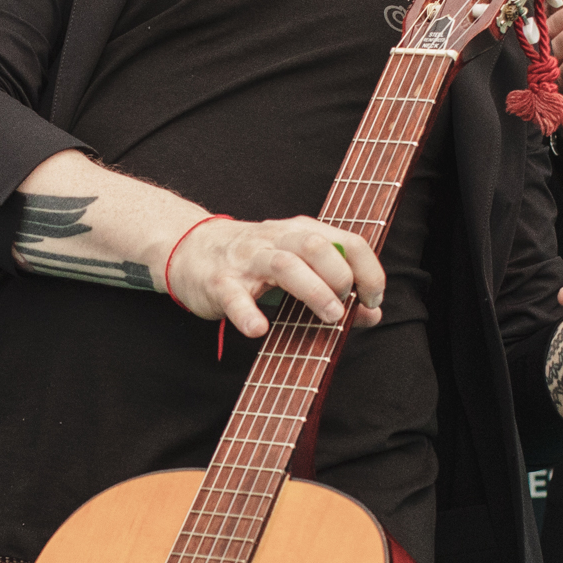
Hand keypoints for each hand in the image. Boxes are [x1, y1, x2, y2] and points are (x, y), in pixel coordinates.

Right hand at [168, 213, 384, 338]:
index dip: (369, 270)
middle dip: (341, 277)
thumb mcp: (296, 264)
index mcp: (300, 233)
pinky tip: (259, 329)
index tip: (373, 300)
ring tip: (329, 316)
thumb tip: (372, 314)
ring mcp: (246, 260)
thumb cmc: (252, 260)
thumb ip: (334, 286)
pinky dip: (248, 313)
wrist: (188, 248)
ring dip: (313, 290)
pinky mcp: (219, 282)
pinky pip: (234, 296)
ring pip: (283, 265)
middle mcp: (275, 240)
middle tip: (345, 308)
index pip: (347, 241)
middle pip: (317, 246)